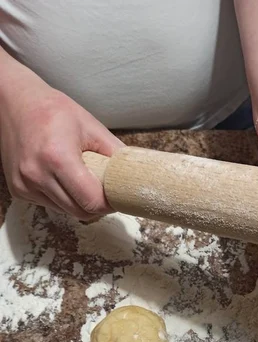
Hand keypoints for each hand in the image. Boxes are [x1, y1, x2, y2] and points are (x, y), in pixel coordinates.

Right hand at [0, 68, 123, 219]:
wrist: (12, 102)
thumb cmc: (52, 110)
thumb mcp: (91, 126)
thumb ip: (115, 153)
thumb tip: (134, 175)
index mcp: (57, 157)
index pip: (91, 201)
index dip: (109, 204)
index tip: (117, 197)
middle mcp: (36, 174)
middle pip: (80, 212)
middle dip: (97, 207)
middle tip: (105, 192)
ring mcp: (24, 184)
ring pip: (66, 211)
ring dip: (79, 203)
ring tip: (83, 182)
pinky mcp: (18, 190)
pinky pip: (51, 205)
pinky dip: (63, 199)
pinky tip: (64, 180)